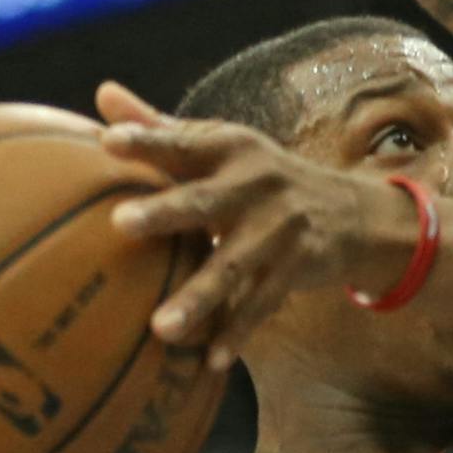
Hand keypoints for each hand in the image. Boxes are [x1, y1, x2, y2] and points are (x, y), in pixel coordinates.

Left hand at [94, 82, 416, 370]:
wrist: (350, 211)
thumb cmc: (260, 178)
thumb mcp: (222, 146)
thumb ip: (162, 126)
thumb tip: (102, 91)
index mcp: (230, 148)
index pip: (183, 143)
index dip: (147, 141)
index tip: (107, 144)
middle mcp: (255, 185)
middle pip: (205, 201)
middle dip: (166, 212)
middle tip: (121, 224)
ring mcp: (279, 230)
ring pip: (233, 266)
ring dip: (198, 297)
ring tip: (159, 328)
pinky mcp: (295, 268)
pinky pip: (262, 305)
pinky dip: (238, 333)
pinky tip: (212, 361)